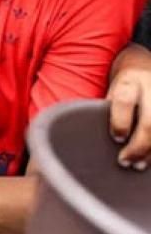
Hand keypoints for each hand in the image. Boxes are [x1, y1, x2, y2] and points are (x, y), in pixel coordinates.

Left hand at [107, 55, 150, 169]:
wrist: (144, 69)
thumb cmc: (122, 88)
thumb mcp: (112, 93)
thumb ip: (106, 111)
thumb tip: (89, 140)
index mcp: (129, 83)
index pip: (125, 101)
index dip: (120, 123)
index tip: (116, 138)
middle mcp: (150, 88)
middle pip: (150, 121)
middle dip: (139, 146)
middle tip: (126, 161)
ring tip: (139, 164)